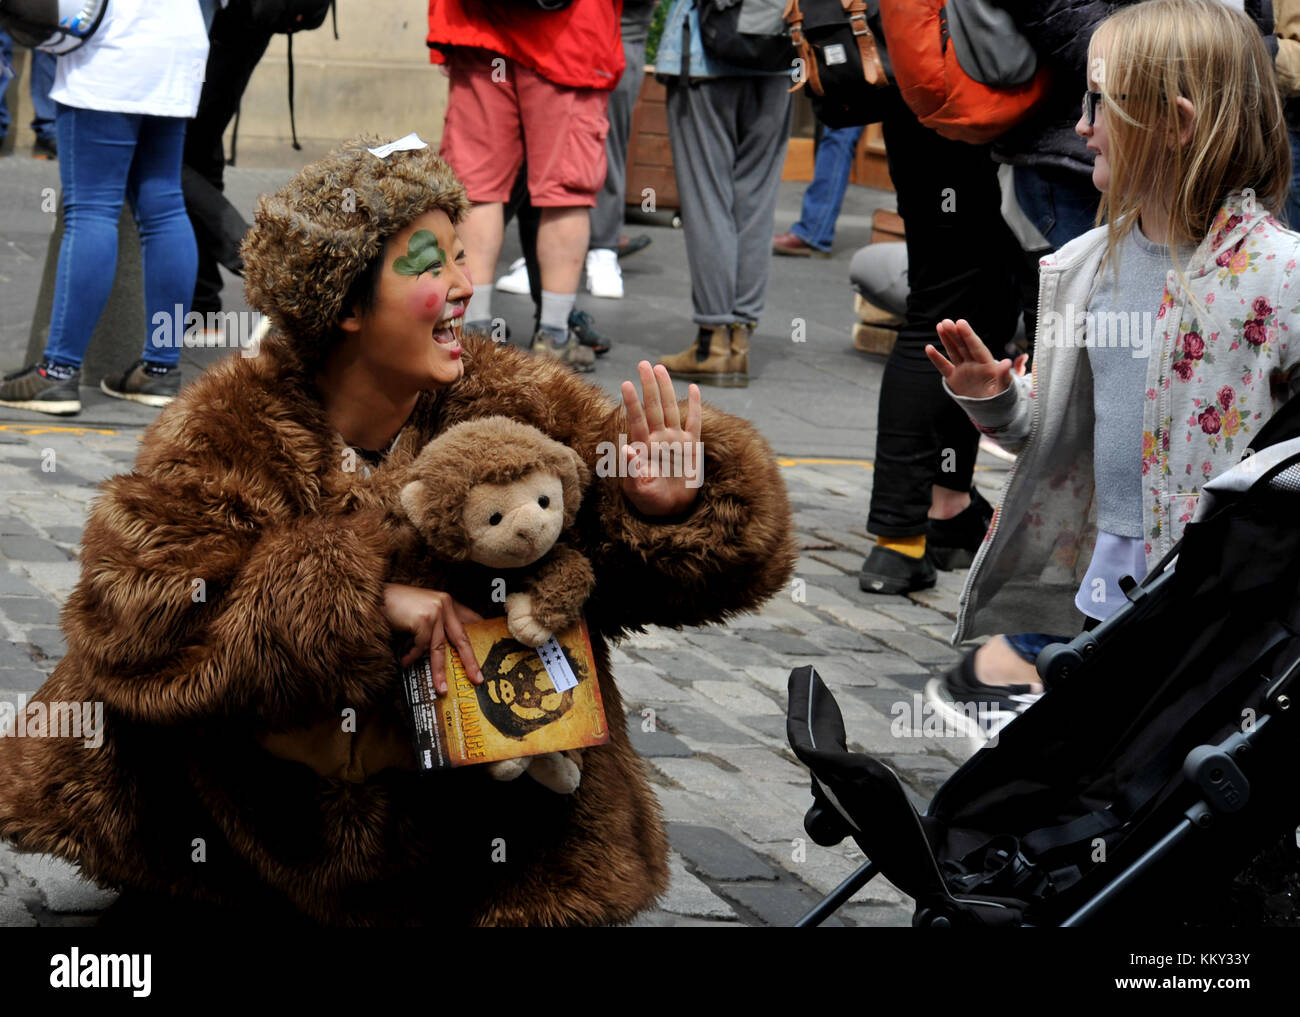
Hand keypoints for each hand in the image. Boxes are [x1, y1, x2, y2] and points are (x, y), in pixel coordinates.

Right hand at [382, 583, 482, 694]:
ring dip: (440, 672)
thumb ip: (437, 625)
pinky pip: (422, 647)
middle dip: (470, 661)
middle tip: (477, 679)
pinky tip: (404, 661)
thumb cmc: (396, 608)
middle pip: (461, 638)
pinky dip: (412, 657)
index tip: (488, 653)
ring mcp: (435, 611)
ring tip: (441, 689)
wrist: (372, 598)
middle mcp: (445, 604)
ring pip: (441, 648)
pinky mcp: (424, 619)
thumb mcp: (421, 612)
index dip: (481, 636)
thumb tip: (449, 651)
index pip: (471, 620)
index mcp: (447, 602)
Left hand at [619, 361, 702, 516]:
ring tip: (660, 368)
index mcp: (644, 448)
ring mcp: (674, 440)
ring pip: (670, 409)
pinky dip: (694, 406)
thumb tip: (625, 449)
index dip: (632, 402)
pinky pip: (693, 422)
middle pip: (653, 407)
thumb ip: (632, 470)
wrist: (671, 509)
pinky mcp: (690, 446)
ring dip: (665, 389)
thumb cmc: (650, 501)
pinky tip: (693, 389)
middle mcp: (658, 439)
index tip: (626, 384)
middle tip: (643, 364)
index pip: (637, 420)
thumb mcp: (637, 489)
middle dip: (648, 386)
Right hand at [926, 318, 1027, 399]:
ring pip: (953, 351)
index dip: (968, 335)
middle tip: (947, 322)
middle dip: (955, 333)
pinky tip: (928, 347)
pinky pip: (943, 366)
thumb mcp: (1004, 388)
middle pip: (963, 345)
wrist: (990, 410)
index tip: (961, 322)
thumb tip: (1008, 363)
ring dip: (947, 339)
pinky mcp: (953, 378)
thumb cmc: (1000, 398)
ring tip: (940, 325)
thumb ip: (1004, 375)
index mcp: (987, 363)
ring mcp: (963, 369)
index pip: (976, 346)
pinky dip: (936, 358)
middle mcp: (974, 363)